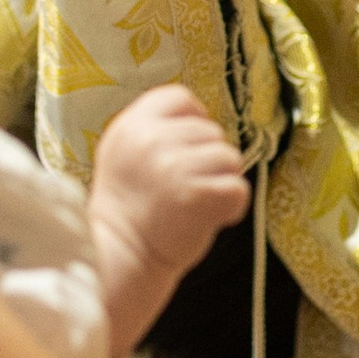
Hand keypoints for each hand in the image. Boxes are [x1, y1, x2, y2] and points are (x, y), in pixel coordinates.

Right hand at [89, 85, 251, 356]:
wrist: (119, 259)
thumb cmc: (128, 212)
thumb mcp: (125, 155)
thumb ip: (155, 132)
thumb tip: (200, 120)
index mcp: (131, 125)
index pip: (181, 98)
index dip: (193, 121)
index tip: (187, 150)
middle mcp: (151, 140)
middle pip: (211, 131)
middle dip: (208, 161)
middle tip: (183, 191)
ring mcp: (175, 166)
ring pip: (230, 158)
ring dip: (221, 183)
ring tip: (193, 205)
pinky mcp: (198, 194)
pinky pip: (238, 188)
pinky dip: (232, 208)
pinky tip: (208, 219)